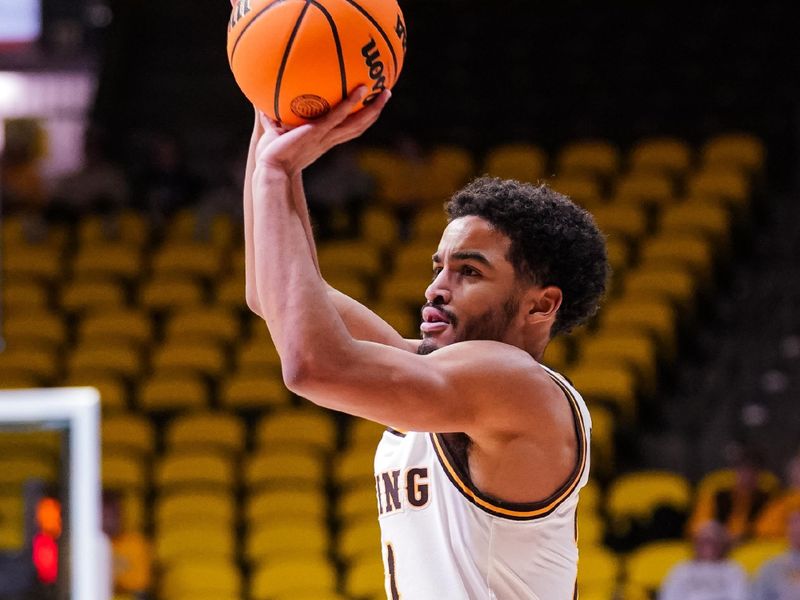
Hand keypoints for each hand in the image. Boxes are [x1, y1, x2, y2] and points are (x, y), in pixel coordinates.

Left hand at [254, 86, 389, 175]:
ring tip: (384, 92)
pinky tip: (360, 89)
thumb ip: (272, 116)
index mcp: (323, 140)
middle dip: (374, 111)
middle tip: (386, 94)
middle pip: (358, 126)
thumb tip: (259, 96)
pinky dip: (351, 103)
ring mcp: (325, 136)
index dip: (359, 118)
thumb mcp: (273, 131)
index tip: (368, 104)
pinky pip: (339, 116)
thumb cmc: (269, 155)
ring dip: (372, 109)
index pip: (346, 129)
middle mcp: (329, 139)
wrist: (269, 169)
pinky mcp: (318, 132)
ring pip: (356, 123)